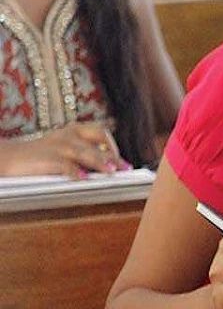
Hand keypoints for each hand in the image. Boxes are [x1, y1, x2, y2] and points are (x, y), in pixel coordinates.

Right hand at [0, 121, 127, 177]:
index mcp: (74, 130)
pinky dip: (76, 172)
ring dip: (101, 162)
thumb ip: (83, 155)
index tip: (124, 163)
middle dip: (112, 155)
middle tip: (123, 169)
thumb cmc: (38, 157)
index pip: (101, 132)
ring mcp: (58, 145)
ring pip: (85, 152)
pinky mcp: (46, 158)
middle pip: (98, 140)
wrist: (7, 158)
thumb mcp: (63, 150)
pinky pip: (65, 165)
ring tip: (112, 172)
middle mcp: (68, 134)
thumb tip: (108, 167)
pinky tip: (84, 179)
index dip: (114, 146)